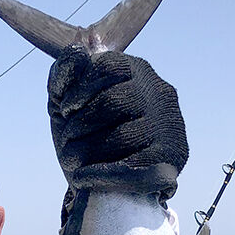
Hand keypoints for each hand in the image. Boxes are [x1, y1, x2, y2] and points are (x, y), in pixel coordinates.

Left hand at [47, 46, 188, 198]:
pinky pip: (133, 169)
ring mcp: (169, 128)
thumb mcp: (67, 101)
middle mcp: (160, 94)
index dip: (80, 88)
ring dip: (86, 151)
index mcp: (138, 72)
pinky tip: (80, 177)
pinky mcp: (170, 162)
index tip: (64, 110)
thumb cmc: (86, 136)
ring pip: (122, 137)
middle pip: (113, 102)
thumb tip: (79, 49)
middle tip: (67, 141)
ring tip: (71, 160)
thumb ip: (65, 73)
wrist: (107, 185)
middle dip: (80, 125)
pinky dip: (99, 175)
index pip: (109, 65)